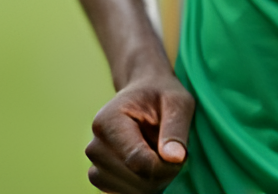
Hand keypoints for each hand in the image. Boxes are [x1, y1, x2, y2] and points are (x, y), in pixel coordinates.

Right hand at [85, 71, 195, 192]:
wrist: (145, 94)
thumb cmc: (162, 95)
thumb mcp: (178, 102)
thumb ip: (176, 128)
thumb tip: (176, 158)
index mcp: (108, 121)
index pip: (138, 161)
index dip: (165, 166)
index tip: (182, 154)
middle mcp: (95, 146)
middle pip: (135, 180)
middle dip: (162, 173)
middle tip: (174, 152)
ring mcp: (96, 165)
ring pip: (131, 193)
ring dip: (154, 181)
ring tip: (161, 154)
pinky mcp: (101, 179)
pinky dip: (144, 187)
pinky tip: (150, 165)